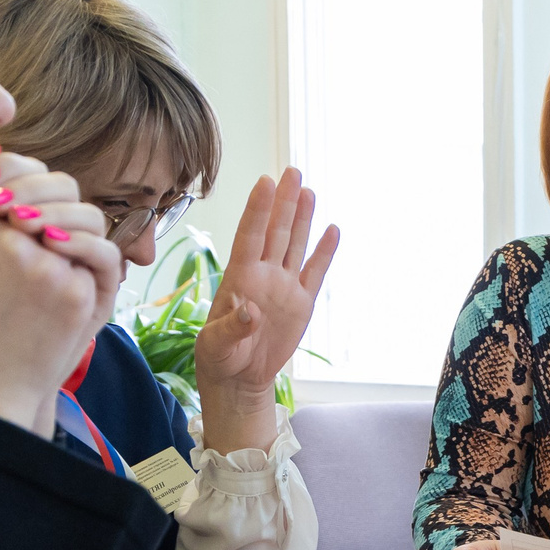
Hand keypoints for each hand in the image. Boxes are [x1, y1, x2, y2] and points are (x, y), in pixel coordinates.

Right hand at [0, 159, 122, 432]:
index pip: (5, 166)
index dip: (11, 173)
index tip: (7, 192)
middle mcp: (11, 238)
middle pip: (50, 186)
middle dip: (46, 193)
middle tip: (35, 216)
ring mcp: (49, 266)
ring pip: (79, 219)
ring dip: (69, 225)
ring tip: (50, 245)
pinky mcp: (78, 293)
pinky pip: (94, 256)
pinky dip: (82, 259)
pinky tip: (62, 274)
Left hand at [196, 169, 341, 454]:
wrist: (240, 378)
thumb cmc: (219, 358)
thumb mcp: (217, 344)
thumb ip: (232, 326)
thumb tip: (249, 310)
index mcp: (239, 278)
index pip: (250, 236)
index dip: (258, 210)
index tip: (266, 183)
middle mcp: (263, 275)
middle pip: (276, 231)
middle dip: (284, 202)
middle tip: (292, 171)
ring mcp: (283, 286)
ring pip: (295, 244)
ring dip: (303, 218)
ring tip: (309, 190)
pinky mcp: (301, 303)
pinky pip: (315, 272)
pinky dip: (324, 252)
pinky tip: (332, 230)